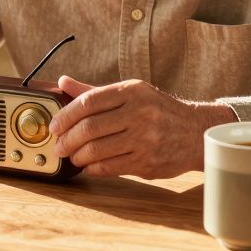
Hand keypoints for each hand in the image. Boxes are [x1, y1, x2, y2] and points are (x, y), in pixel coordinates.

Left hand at [49, 76, 238, 178]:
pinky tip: (89, 166)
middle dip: (67, 140)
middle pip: (89, 128)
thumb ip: (95, 92)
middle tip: (59, 146)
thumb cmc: (158, 111)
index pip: (88, 102)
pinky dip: (93, 168)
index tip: (54, 126)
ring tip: (73, 156)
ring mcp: (144, 139)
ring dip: (77, 156)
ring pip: (97, 150)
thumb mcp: (130, 93)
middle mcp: (139, 113)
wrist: (195, 132)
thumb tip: (63, 82)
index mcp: (131, 91)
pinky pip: (110, 167)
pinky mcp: (147, 162)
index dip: (65, 116)